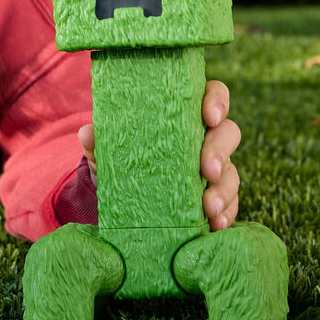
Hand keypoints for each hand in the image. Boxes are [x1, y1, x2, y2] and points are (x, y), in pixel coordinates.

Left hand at [77, 79, 240, 231]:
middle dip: (220, 151)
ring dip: (224, 190)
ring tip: (208, 208)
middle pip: (228, 133)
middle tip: (208, 171)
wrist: (121, 195)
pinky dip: (225, 213)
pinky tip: (215, 224)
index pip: (211, 94)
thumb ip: (99, 140)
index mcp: (183, 113)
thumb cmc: (122, 157)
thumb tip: (87, 133)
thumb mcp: (107, 148)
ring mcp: (215, 168)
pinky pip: (230, 203)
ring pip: (232, 172)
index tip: (209, 116)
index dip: (216, 101)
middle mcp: (204, 137)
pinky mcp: (217, 197)